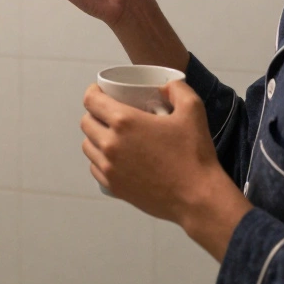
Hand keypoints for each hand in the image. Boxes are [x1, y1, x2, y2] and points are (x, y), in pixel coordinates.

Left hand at [81, 81, 251, 261]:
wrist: (197, 197)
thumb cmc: (194, 154)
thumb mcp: (193, 110)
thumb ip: (177, 88)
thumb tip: (163, 86)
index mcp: (124, 122)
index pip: (91, 101)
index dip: (93, 92)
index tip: (101, 91)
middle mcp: (110, 144)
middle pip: (86, 123)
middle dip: (95, 114)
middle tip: (110, 114)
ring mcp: (109, 168)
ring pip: (88, 146)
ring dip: (96, 137)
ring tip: (112, 136)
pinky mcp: (113, 187)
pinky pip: (95, 168)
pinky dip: (100, 160)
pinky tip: (115, 158)